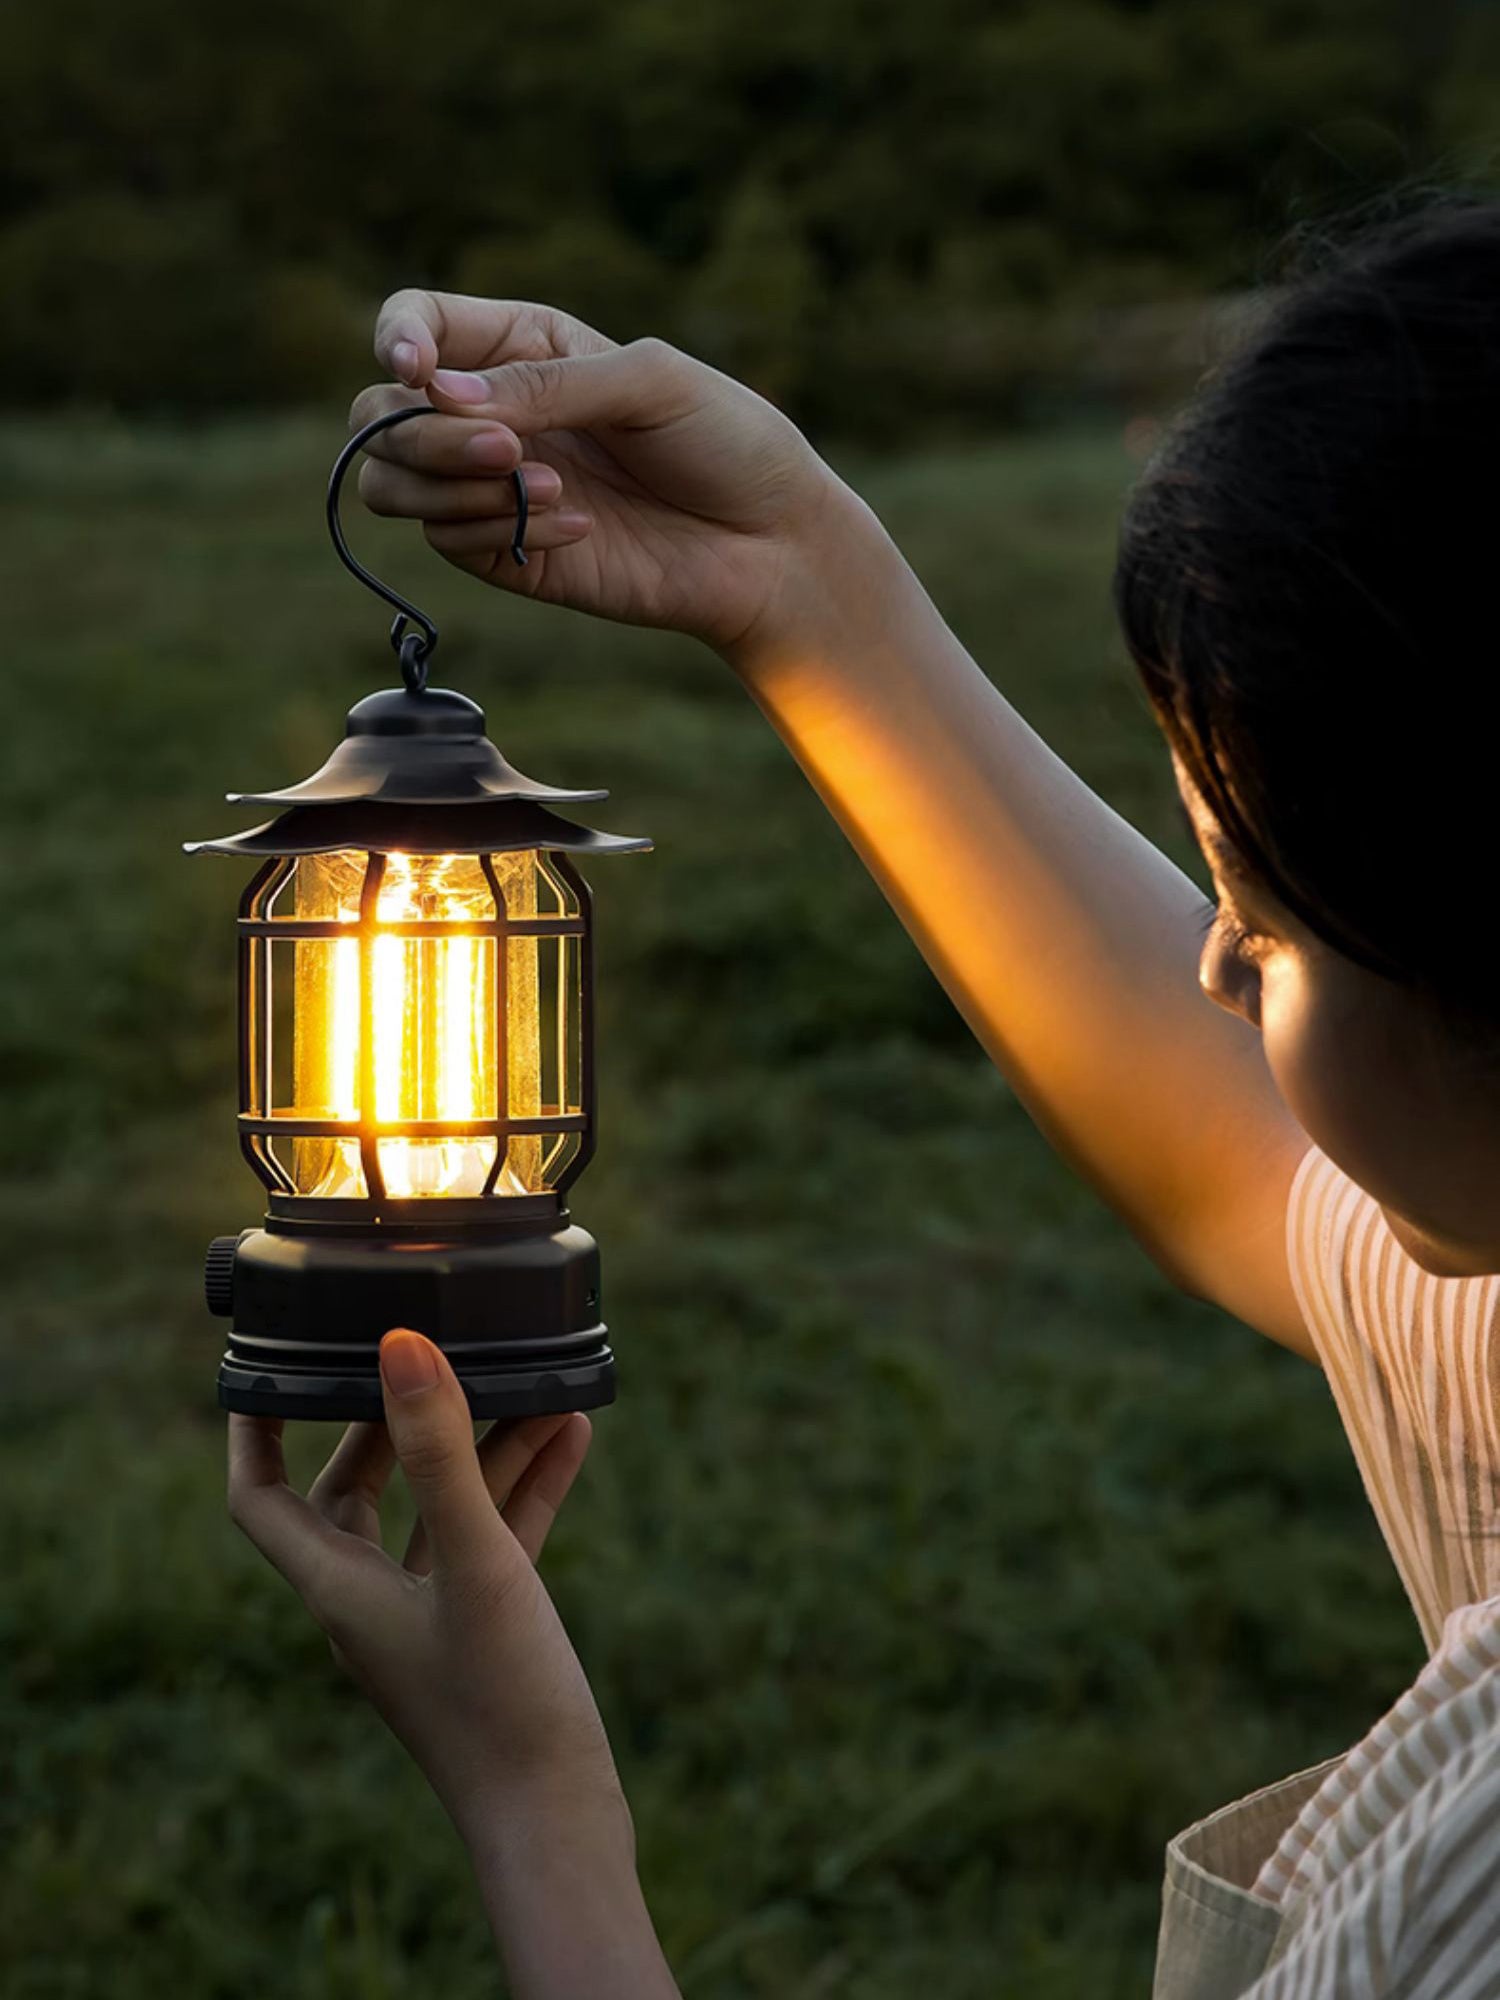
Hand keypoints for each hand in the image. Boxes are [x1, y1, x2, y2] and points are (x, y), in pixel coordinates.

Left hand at [227, 1328, 622, 1854]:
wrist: (558, 1821)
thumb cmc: (500, 1706)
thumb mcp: (475, 1564)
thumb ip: (441, 1455)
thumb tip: (403, 1345)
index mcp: (339, 1590)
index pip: (261, 1500)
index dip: (255, 1433)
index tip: (270, 1369)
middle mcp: (373, 1600)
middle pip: (356, 1492)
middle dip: (389, 1420)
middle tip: (422, 1357)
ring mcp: (433, 1615)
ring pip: (442, 1507)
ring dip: (483, 1443)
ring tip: (536, 1380)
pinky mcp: (488, 1627)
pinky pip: (497, 1535)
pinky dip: (526, 1483)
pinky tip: (572, 1433)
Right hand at [348, 290, 872, 664]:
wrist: (771, 545)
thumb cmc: (726, 443)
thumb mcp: (648, 383)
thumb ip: (545, 385)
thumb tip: (438, 393)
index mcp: (523, 347)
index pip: (417, 327)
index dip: (396, 340)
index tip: (416, 370)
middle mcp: (493, 414)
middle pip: (380, 415)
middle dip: (422, 434)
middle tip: (505, 450)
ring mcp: (495, 488)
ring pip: (392, 484)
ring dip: (448, 488)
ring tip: (543, 489)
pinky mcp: (509, 554)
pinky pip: (451, 542)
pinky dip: (500, 532)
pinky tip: (581, 530)